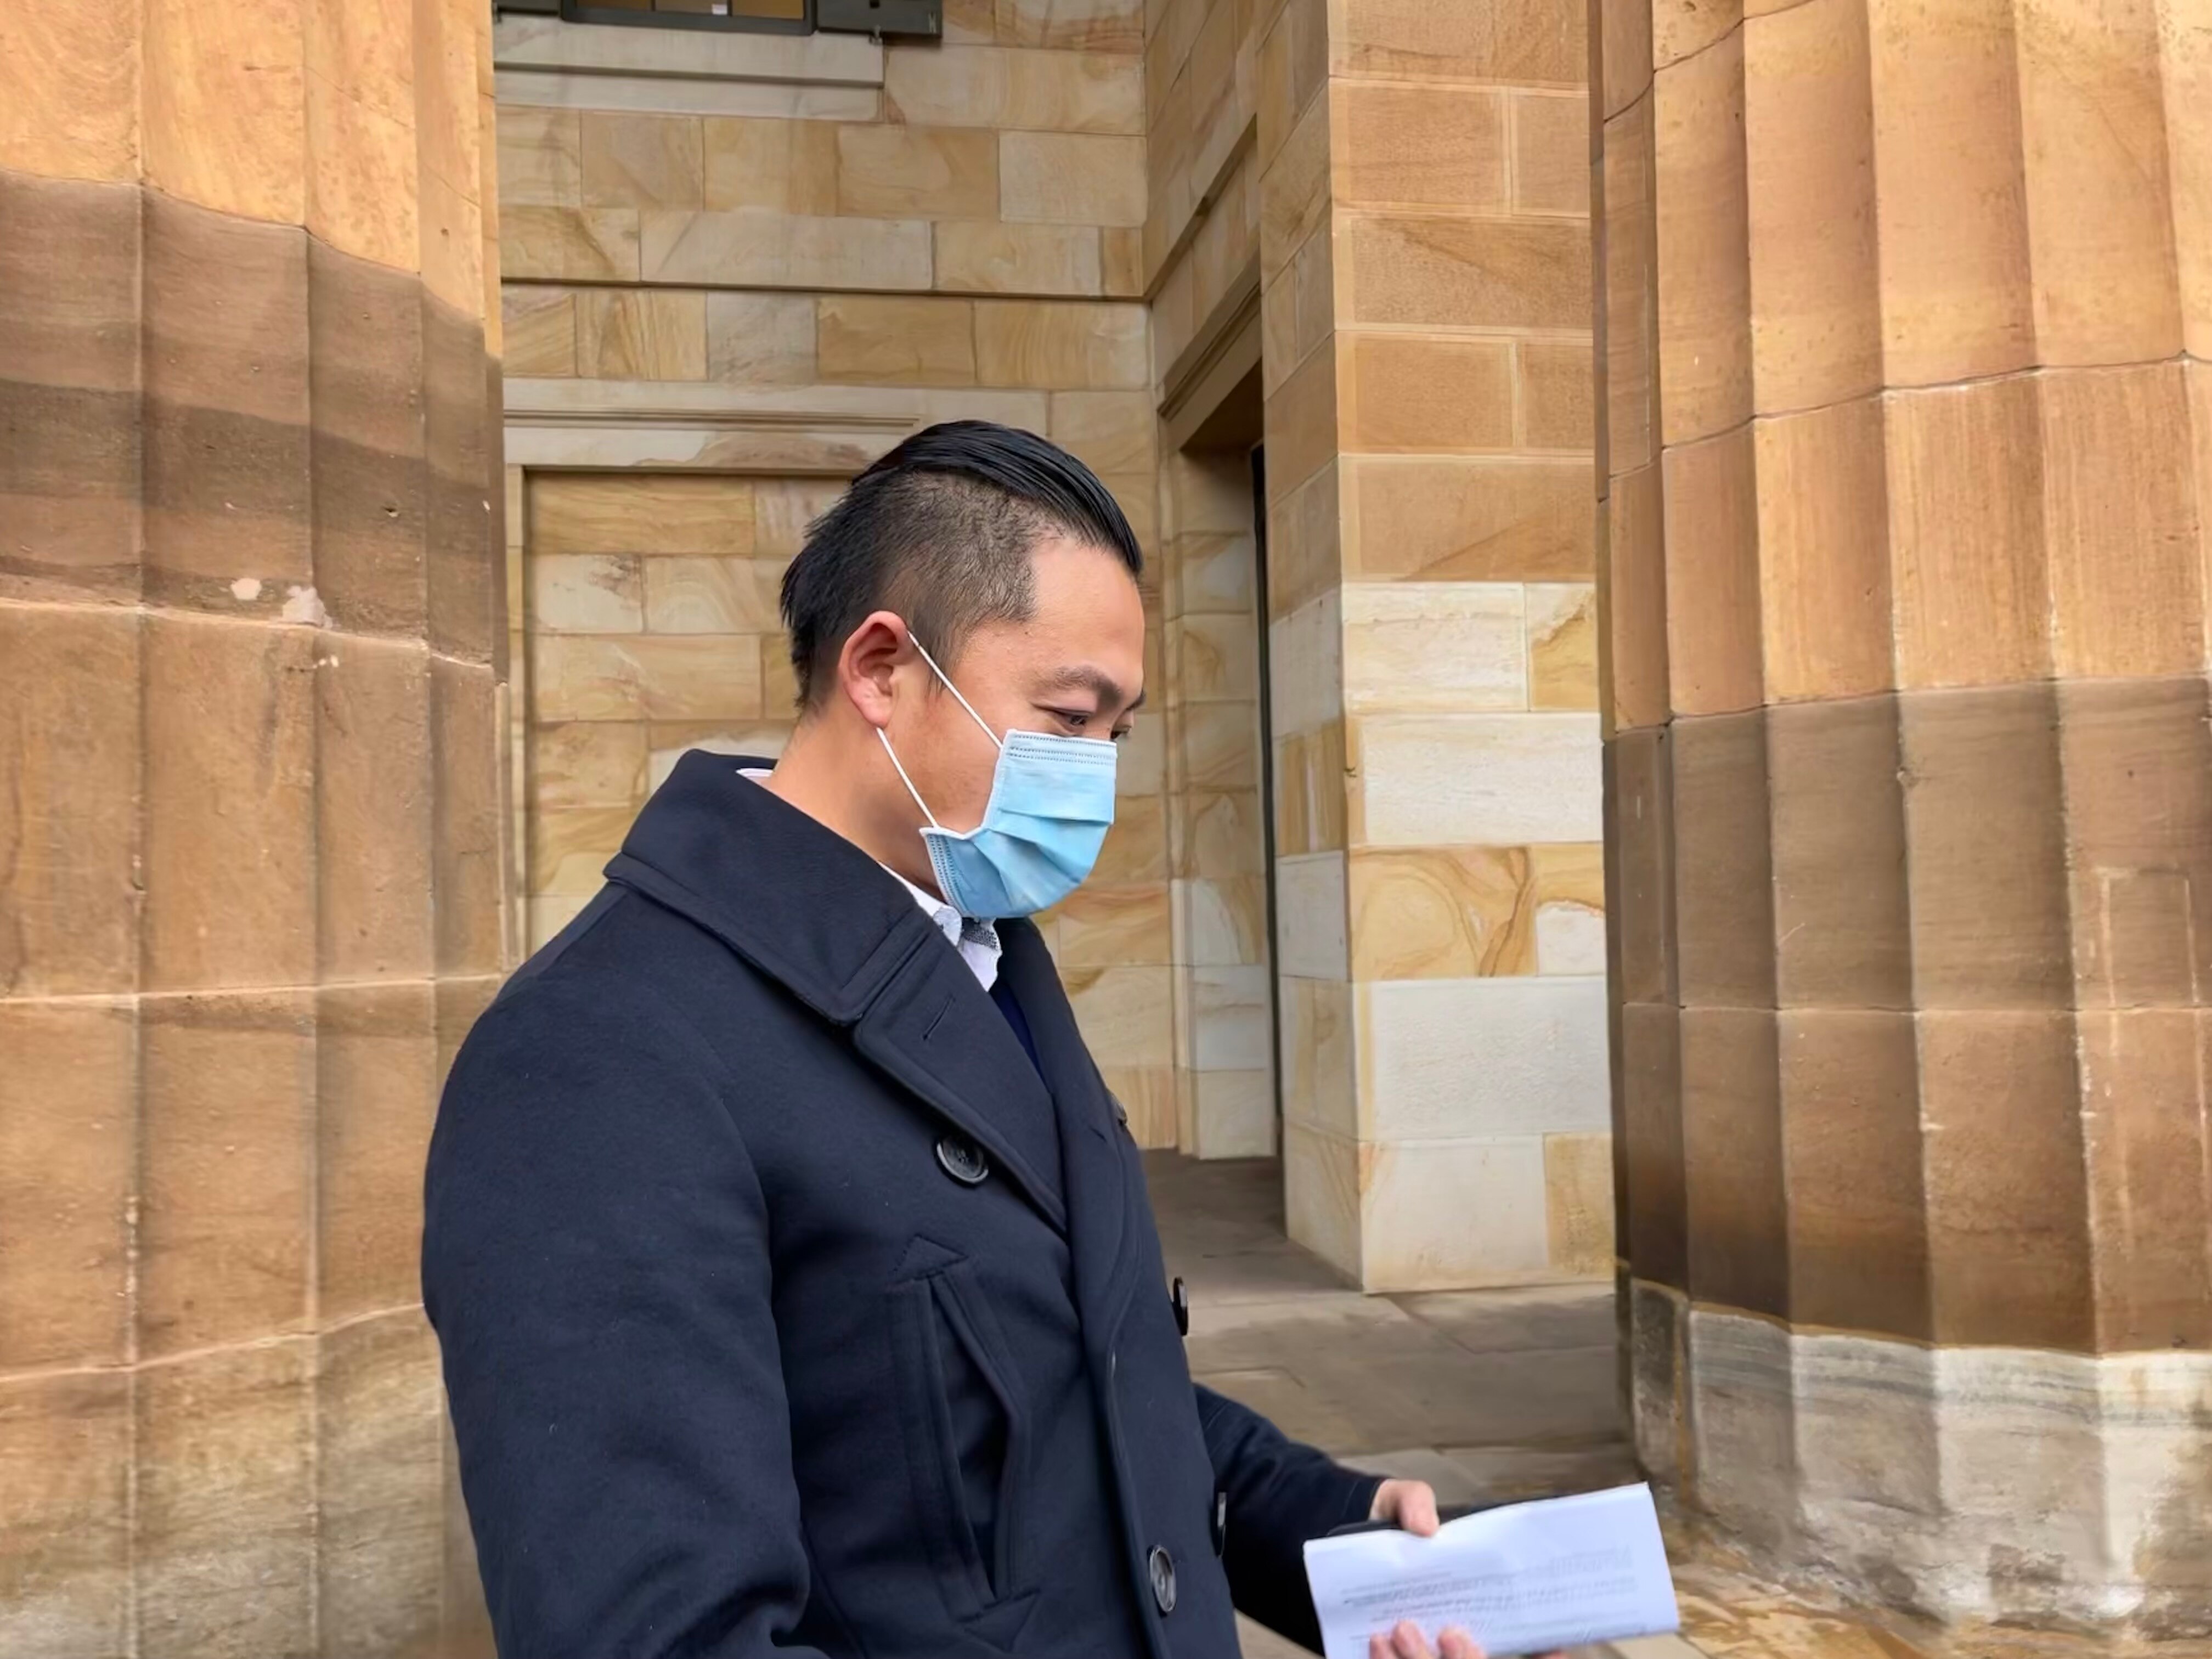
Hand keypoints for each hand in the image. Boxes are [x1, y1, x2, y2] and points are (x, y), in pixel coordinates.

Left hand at [1363, 1483, 1562, 1658]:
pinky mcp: (1396, 1656)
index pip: (1527, 1642)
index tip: (1554, 1647)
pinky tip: (1377, 1641)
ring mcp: (1430, 1648)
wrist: (1344, 1540)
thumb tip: (1427, 1528)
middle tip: (1450, 1632)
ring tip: (1402, 1629)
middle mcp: (1458, 1633)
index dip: (1545, 1651)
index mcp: (1479, 1601)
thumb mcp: (1401, 1501)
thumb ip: (1414, 1501)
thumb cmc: (1389, 1523)